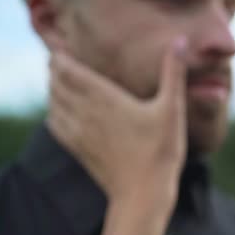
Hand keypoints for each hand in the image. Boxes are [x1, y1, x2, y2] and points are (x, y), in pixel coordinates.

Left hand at [47, 37, 188, 216]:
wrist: (143, 194)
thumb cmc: (160, 151)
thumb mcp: (172, 109)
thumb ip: (174, 73)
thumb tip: (181, 40)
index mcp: (104, 97)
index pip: (67, 69)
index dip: (62, 57)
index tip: (68, 50)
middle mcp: (84, 112)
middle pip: (56, 82)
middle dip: (58, 70)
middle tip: (68, 63)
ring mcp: (79, 133)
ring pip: (53, 102)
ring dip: (55, 89)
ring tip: (65, 82)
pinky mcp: (79, 149)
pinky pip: (55, 124)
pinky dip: (54, 112)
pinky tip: (62, 112)